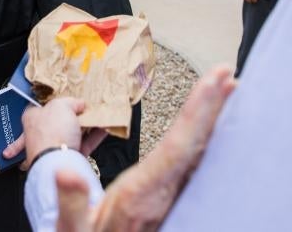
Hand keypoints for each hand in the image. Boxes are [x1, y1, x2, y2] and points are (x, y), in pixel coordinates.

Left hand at [5, 99, 107, 170]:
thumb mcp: (61, 105)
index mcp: (32, 116)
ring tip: (99, 114)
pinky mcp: (68, 158)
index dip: (56, 98)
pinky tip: (105, 127)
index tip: (68, 95)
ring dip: (87, 124)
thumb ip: (71, 101)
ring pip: (73, 132)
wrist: (58, 164)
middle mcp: (41, 132)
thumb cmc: (53, 131)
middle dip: (74, 113)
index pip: (41, 104)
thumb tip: (79, 103)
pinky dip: (94, 136)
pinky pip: (84, 144)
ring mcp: (55, 146)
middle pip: (60, 118)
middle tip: (86, 106)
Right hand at [53, 66, 236, 231]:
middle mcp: (167, 194)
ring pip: (202, 153)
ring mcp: (175, 197)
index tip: (214, 81)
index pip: (178, 145)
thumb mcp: (73, 229)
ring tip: (227, 92)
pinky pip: (196, 163)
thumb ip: (70, 202)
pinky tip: (211, 128)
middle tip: (228, 76)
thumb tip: (64, 174)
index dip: (198, 111)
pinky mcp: (177, 200)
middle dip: (214, 108)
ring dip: (214, 121)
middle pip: (198, 144)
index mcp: (144, 194)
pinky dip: (206, 138)